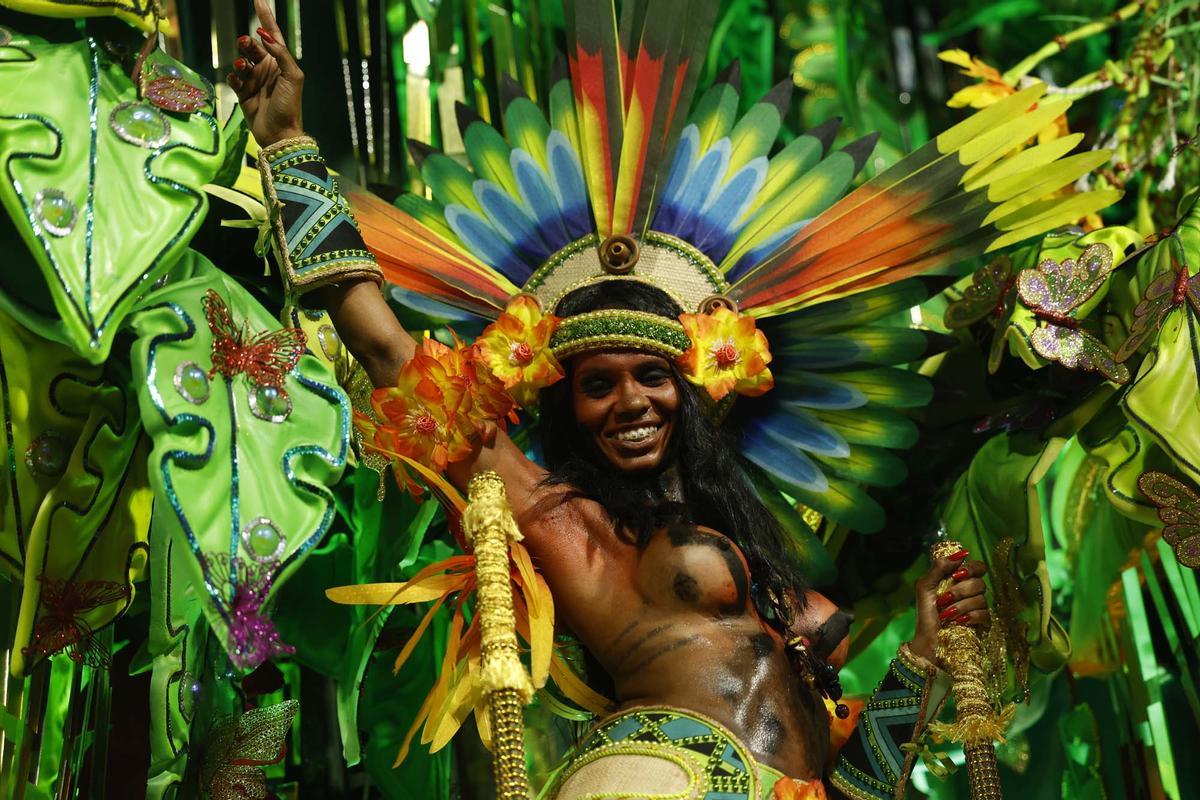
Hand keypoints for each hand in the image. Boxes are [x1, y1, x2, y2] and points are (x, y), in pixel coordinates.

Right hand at [227, 0, 303, 146]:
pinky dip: (234, 75)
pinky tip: (238, 79)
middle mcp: (267, 68)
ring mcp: (254, 80)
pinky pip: (234, 77)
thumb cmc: (290, 106)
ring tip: (243, 65)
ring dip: (241, 59)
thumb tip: (265, 36)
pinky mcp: (243, 92)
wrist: (279, 133)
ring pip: (242, 60)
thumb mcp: (293, 77)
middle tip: (246, 42)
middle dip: (248, 43)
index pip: (272, 35)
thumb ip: (281, 54)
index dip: (265, 17)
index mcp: (281, 63)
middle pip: (253, 46)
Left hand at [908, 549, 988, 662]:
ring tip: (946, 614)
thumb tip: (960, 553)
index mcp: (959, 580)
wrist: (928, 638)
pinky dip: (969, 617)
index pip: (978, 567)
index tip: (957, 575)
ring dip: (960, 607)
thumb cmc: (926, 612)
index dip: (971, 568)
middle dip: (960, 591)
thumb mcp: (925, 586)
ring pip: (981, 599)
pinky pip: (985, 614)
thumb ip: (939, 568)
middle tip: (944, 599)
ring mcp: (978, 607)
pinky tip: (958, 622)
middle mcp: (971, 591)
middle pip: (980, 583)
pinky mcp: (983, 622)